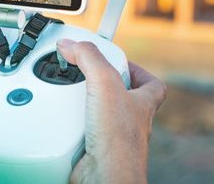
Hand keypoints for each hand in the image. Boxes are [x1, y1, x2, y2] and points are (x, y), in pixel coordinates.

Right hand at [57, 39, 166, 183]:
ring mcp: (113, 135)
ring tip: (69, 94)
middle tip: (86, 74)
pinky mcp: (93, 148)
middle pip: (121, 96)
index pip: (152, 84)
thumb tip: (72, 44)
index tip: (119, 61)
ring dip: (83, 104)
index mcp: (143, 104)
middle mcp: (130, 121)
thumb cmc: (118, 140)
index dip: (137, 70)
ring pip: (100, 113)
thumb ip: (89, 57)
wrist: (104, 177)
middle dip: (102, 85)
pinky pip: (81, 130)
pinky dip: (70, 125)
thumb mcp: (105, 83)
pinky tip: (62, 120)